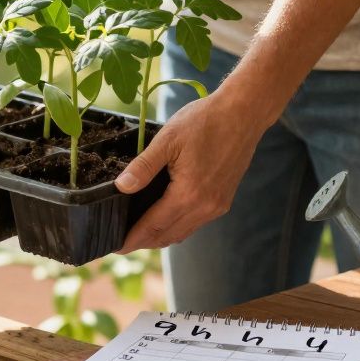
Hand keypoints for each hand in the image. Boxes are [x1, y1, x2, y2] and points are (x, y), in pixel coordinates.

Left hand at [114, 94, 267, 250]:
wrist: (244, 113)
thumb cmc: (205, 121)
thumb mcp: (168, 140)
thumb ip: (143, 166)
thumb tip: (121, 187)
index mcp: (189, 194)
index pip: (154, 226)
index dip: (133, 238)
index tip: (115, 247)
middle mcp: (206, 207)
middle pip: (168, 235)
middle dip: (143, 242)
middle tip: (121, 243)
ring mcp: (218, 206)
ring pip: (183, 232)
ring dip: (160, 237)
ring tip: (138, 234)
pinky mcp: (224, 200)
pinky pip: (196, 223)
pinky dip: (177, 227)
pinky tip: (164, 220)